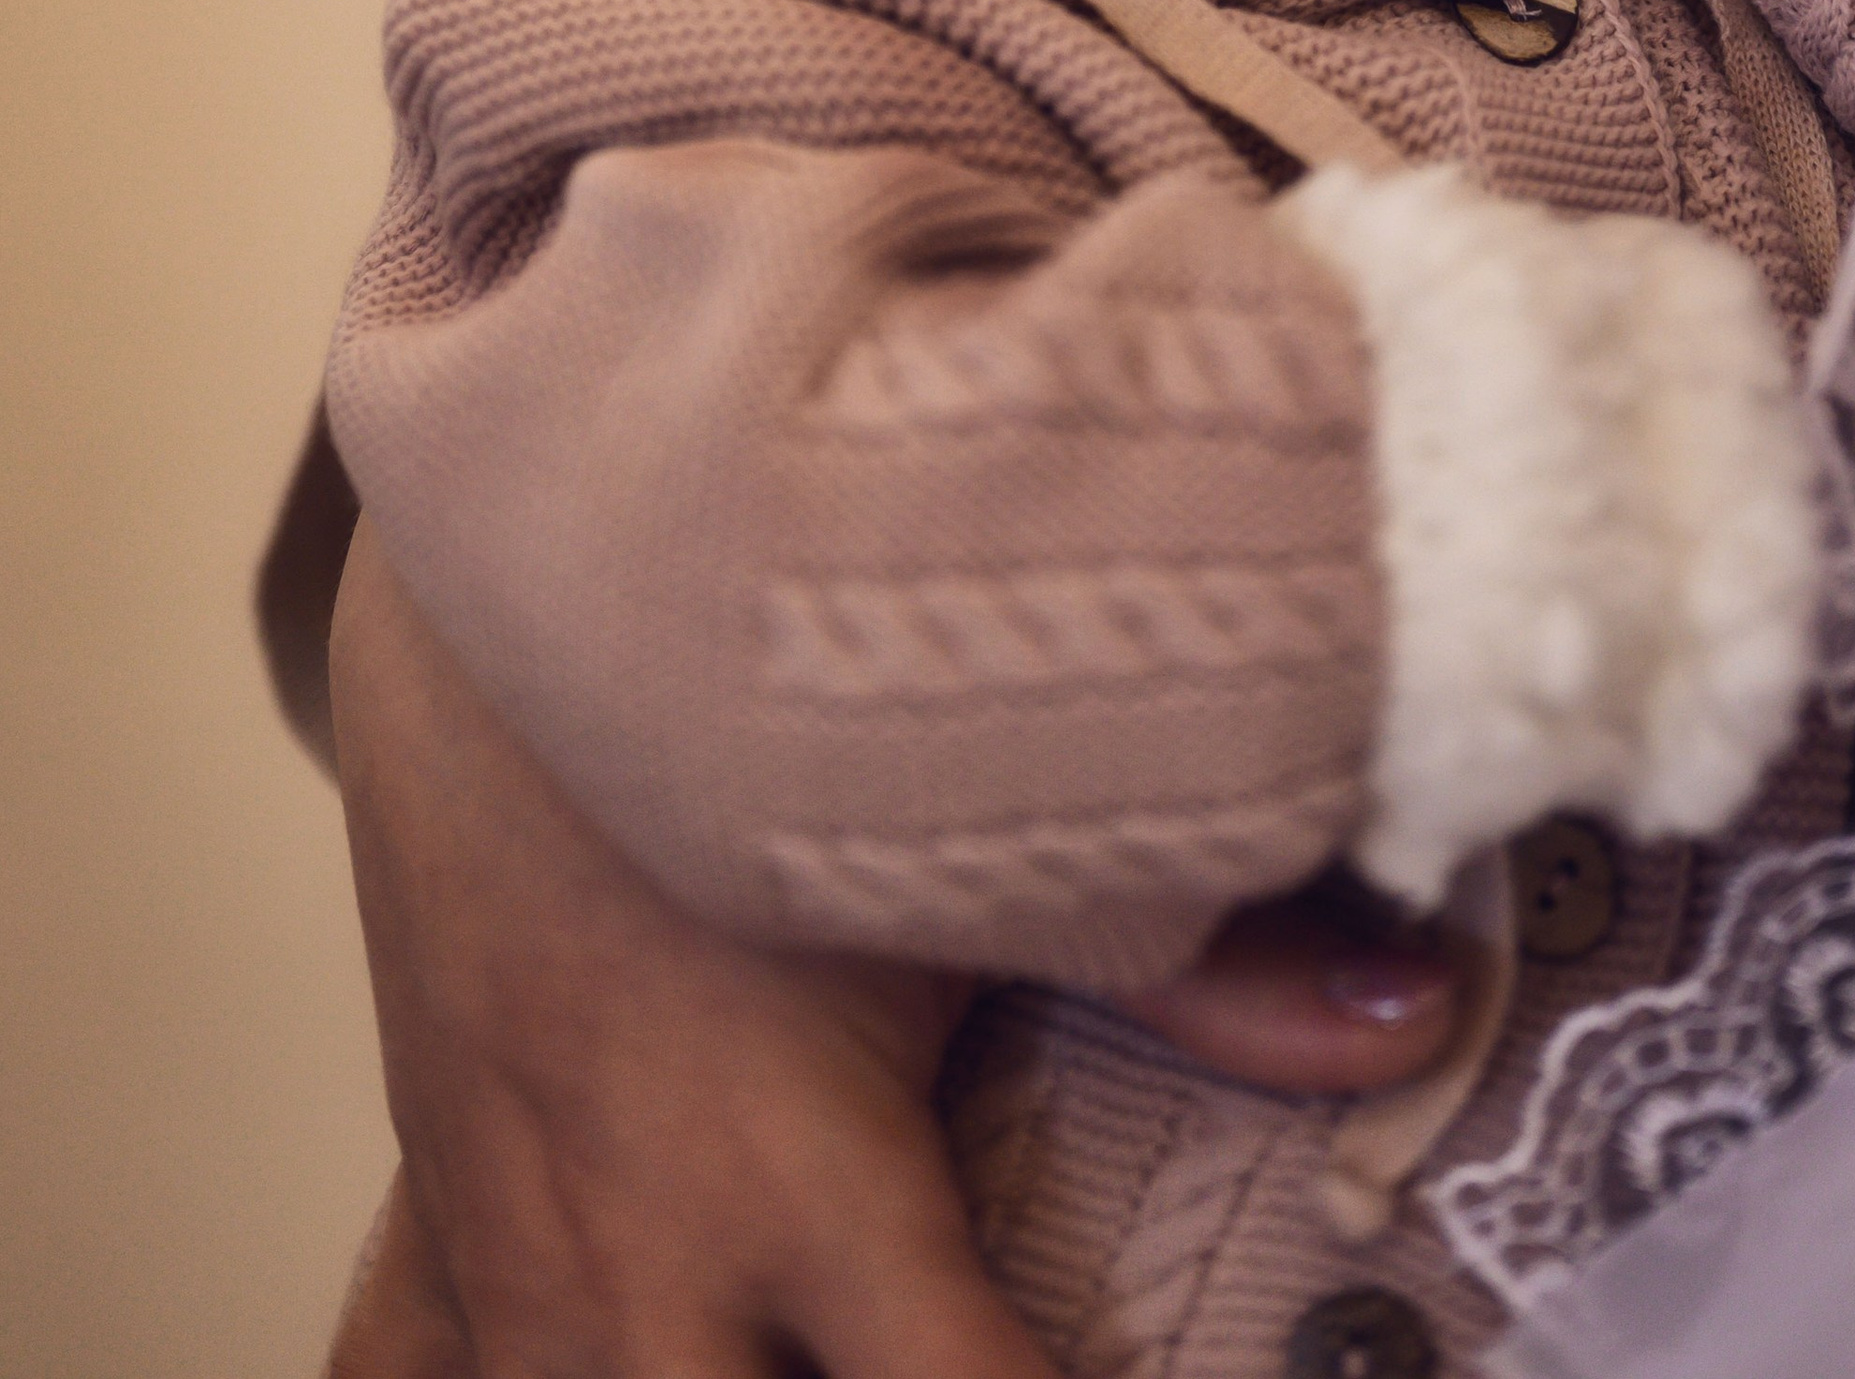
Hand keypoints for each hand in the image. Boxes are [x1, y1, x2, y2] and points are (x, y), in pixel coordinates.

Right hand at [326, 526, 1458, 1375]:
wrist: (507, 583)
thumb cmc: (762, 699)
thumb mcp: (980, 836)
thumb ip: (1214, 962)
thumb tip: (1419, 1013)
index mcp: (789, 1194)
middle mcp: (634, 1269)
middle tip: (978, 1341)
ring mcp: (512, 1253)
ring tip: (814, 1338)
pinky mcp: (439, 1201)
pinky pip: (408, 1376)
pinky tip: (599, 1350)